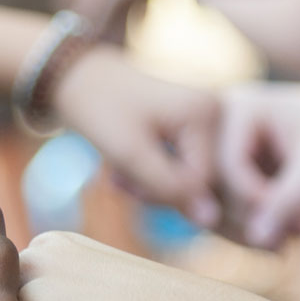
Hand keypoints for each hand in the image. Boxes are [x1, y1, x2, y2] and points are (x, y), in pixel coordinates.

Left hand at [55, 48, 220, 225]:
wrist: (82, 81)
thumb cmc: (99, 111)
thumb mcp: (130, 154)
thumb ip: (169, 187)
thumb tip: (212, 220)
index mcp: (207, 113)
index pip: (201, 182)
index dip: (163, 195)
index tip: (124, 184)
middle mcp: (217, 113)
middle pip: (199, 181)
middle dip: (156, 188)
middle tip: (120, 179)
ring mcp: (207, 120)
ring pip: (188, 179)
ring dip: (151, 183)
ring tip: (121, 172)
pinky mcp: (194, 128)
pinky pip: (183, 168)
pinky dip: (154, 174)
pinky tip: (130, 166)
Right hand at [216, 81, 299, 248]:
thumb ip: (289, 201)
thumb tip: (256, 238)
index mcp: (241, 105)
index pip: (226, 164)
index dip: (253, 199)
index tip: (293, 220)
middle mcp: (228, 123)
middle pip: (217, 186)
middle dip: (253, 218)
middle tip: (287, 246)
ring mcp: (234, 148)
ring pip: (222, 203)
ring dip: (257, 228)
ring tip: (297, 240)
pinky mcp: (246, 170)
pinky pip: (236, 208)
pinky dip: (263, 227)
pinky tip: (295, 235)